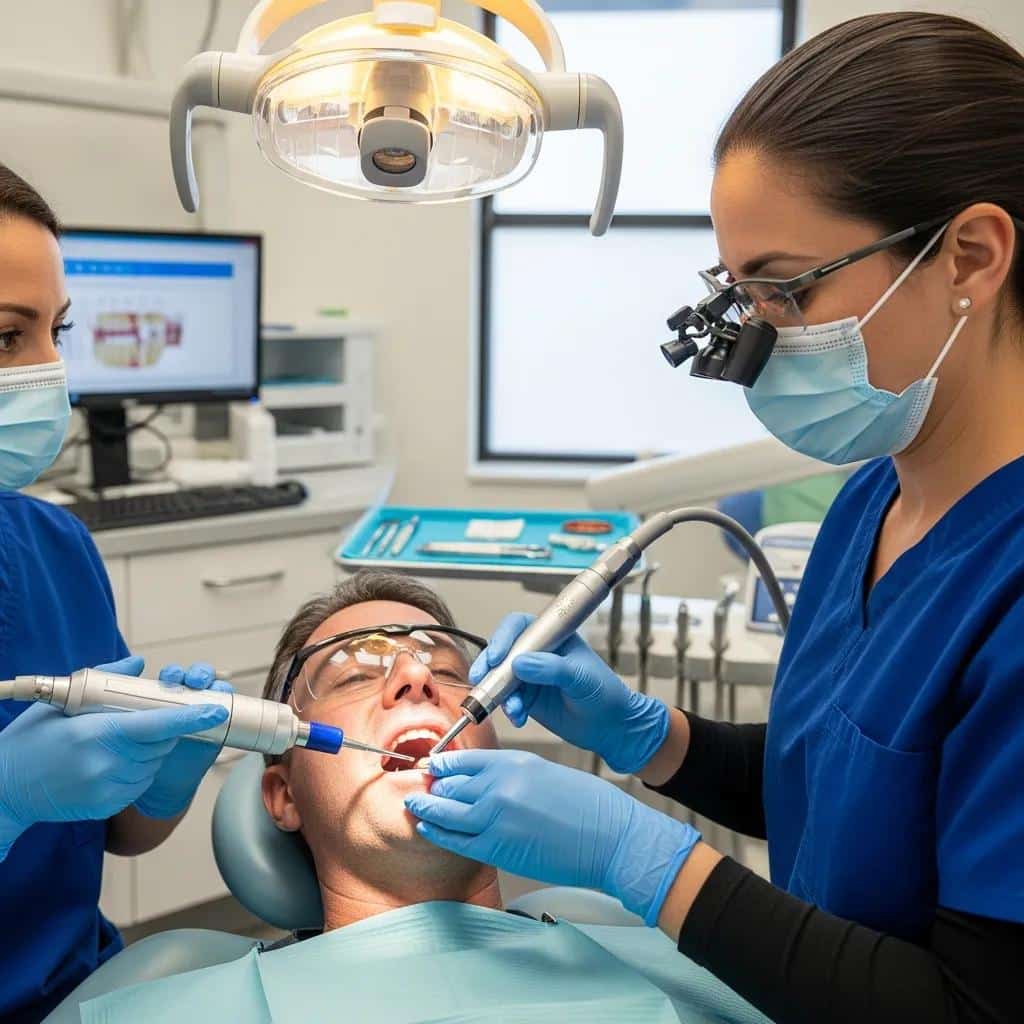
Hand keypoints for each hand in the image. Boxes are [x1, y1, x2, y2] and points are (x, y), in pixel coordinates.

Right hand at [0, 656, 228, 852]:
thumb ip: (106, 680)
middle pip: (161, 743)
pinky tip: (112, 762)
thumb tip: (140, 665)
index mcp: (97, 734)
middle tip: (142, 719)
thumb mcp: (61, 703)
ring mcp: (107, 789)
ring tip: (119, 742)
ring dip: (151, 750)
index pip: (157, 723)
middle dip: (164, 729)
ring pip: (155, 764)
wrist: (3, 790)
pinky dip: (138, 769)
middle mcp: (105, 764)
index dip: (190, 716)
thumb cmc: (30, 740)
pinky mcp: (107, 806)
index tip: (215, 708)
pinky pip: (140, 783)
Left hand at [406, 749, 699, 925]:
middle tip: (419, 786)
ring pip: (446, 812)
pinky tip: (428, 828)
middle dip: (432, 786)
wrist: (610, 837)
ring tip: (413, 804)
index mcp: (514, 762)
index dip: (443, 764)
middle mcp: (499, 787)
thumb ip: (510, 772)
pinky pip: (456, 840)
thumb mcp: (544, 771)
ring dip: (426, 807)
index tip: (432, 765)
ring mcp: (496, 819)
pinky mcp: (498, 849)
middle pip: (450, 785)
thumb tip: (480, 777)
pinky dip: (438, 832)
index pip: (464, 760)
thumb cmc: (586, 804)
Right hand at [472, 614, 668, 773]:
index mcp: (553, 637)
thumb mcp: (581, 678)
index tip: (497, 656)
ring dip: (498, 693)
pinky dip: (508, 709)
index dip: (503, 637)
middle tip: (481, 680)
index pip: (520, 627)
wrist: (612, 728)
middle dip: (489, 665)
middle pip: (502, 650)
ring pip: (500, 678)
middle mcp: (537, 653)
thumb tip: (518, 663)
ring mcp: (530, 676)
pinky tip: (519, 718)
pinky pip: (507, 700)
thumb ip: (551, 668)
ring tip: (513, 709)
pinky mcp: (527, 699)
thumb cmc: (605, 694)